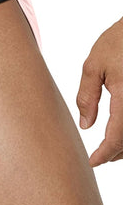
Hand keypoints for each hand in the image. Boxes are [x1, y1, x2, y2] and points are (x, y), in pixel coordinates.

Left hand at [77, 17, 122, 166]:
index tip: (92, 163)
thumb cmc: (119, 41)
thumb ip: (87, 97)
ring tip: (110, 148)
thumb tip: (86, 125)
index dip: (104, 154)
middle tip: (99, 157)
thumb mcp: (94, 66)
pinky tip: (121, 131)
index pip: (117, 138)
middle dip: (116, 154)